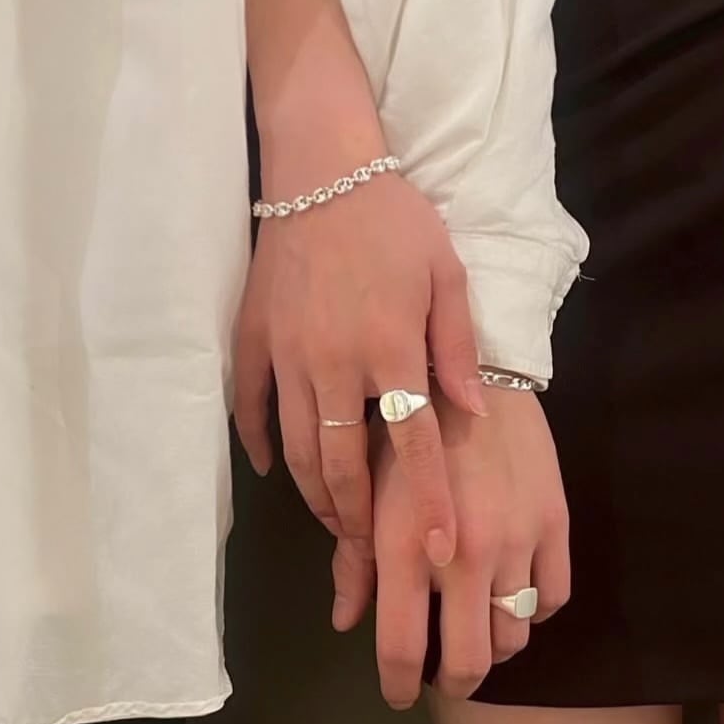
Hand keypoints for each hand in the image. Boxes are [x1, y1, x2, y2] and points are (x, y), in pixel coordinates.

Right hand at [234, 170, 486, 563]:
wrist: (324, 170)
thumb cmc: (395, 221)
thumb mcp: (446, 275)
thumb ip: (457, 348)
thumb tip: (473, 415)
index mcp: (389, 349)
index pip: (412, 446)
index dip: (428, 504)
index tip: (440, 553)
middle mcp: (334, 365)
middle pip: (342, 464)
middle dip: (359, 516)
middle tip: (372, 547)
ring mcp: (286, 356)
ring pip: (296, 447)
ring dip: (315, 494)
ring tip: (333, 522)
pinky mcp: (253, 341)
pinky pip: (250, 406)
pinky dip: (261, 445)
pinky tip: (274, 470)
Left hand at [339, 383, 570, 708]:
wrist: (474, 373)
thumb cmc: (404, 430)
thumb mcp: (368, 489)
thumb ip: (355, 560)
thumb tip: (344, 622)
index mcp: (406, 547)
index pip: (401, 647)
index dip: (397, 685)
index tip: (398, 692)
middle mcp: (465, 556)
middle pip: (469, 661)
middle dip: (452, 681)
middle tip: (444, 673)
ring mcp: (517, 543)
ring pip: (513, 637)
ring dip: (492, 644)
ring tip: (476, 625)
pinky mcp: (556, 525)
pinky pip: (553, 598)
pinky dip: (533, 609)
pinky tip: (514, 592)